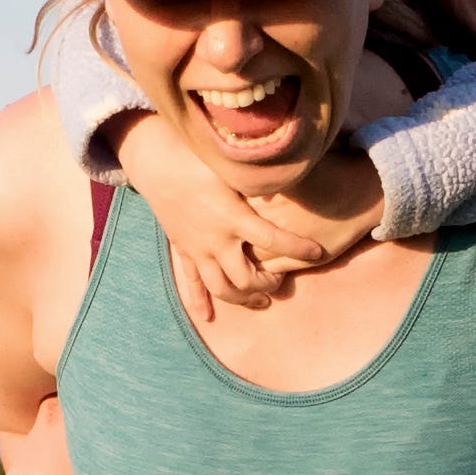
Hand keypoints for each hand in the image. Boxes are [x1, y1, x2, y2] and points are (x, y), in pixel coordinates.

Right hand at [117, 124, 346, 324]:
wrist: (157, 162)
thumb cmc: (199, 157)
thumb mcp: (233, 166)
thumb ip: (260, 178)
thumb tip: (295, 171)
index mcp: (234, 217)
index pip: (273, 240)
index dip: (298, 248)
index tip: (318, 252)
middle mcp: (216, 240)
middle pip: (245, 278)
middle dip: (267, 283)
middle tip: (281, 278)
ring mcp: (197, 249)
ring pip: (221, 288)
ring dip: (242, 299)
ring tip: (261, 301)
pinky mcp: (183, 249)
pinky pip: (191, 282)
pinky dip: (199, 301)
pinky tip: (208, 317)